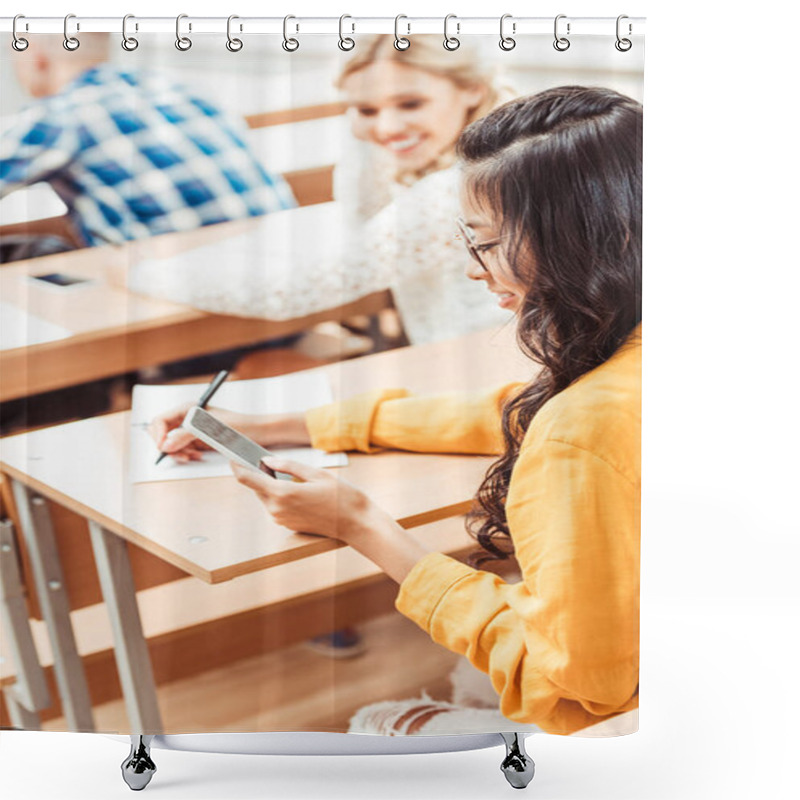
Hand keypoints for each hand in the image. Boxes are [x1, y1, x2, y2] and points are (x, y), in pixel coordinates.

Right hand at [149, 401, 259, 463]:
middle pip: (163, 434)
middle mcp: (188, 418)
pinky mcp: (199, 440)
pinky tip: (197, 456)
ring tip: (193, 456)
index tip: (164, 448)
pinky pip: (183, 449)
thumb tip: (165, 444)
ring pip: (171, 444)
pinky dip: (186, 455)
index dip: (158, 435)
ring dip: (178, 453)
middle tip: (182, 456)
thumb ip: (188, 435)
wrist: (261, 433)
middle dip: (168, 447)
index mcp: (189, 409)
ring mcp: (193, 430)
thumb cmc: (242, 425)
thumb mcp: (214, 430)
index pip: (160, 420)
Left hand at [231, 456, 432, 583]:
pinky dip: (278, 494)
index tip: (232, 456)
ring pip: (265, 497)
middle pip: (256, 488)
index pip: (248, 480)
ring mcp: (282, 519)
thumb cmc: (342, 497)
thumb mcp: (317, 473)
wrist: (357, 524)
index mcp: (283, 494)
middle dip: (255, 474)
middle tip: (260, 458)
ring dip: (268, 485)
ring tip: (279, 471)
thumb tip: (267, 461)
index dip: (237, 467)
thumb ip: (289, 466)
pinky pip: (275, 506)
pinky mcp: (287, 525)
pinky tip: (292, 487)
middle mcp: (277, 509)